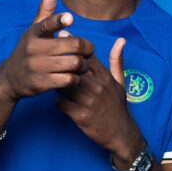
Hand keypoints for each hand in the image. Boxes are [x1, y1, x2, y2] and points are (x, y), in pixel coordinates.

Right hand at [0, 0, 94, 101]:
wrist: (10, 78)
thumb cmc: (28, 49)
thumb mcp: (33, 30)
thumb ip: (45, 10)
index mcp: (34, 33)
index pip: (46, 24)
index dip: (59, 21)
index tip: (70, 18)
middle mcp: (34, 49)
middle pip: (73, 46)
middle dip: (87, 48)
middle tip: (89, 51)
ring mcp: (37, 66)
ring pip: (74, 63)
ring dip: (83, 65)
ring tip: (83, 64)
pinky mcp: (41, 83)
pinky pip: (68, 80)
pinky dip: (75, 78)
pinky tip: (74, 76)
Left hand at [57, 37, 142, 161]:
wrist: (121, 134)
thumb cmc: (118, 105)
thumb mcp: (120, 81)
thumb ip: (117, 60)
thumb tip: (121, 39)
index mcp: (105, 77)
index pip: (86, 56)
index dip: (73, 46)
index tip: (61, 35)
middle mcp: (97, 87)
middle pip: (72, 68)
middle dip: (61, 64)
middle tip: (50, 60)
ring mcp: (88, 102)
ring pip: (64, 84)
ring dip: (58, 83)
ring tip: (56, 83)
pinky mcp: (80, 116)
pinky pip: (61, 103)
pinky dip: (58, 101)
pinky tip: (62, 101)